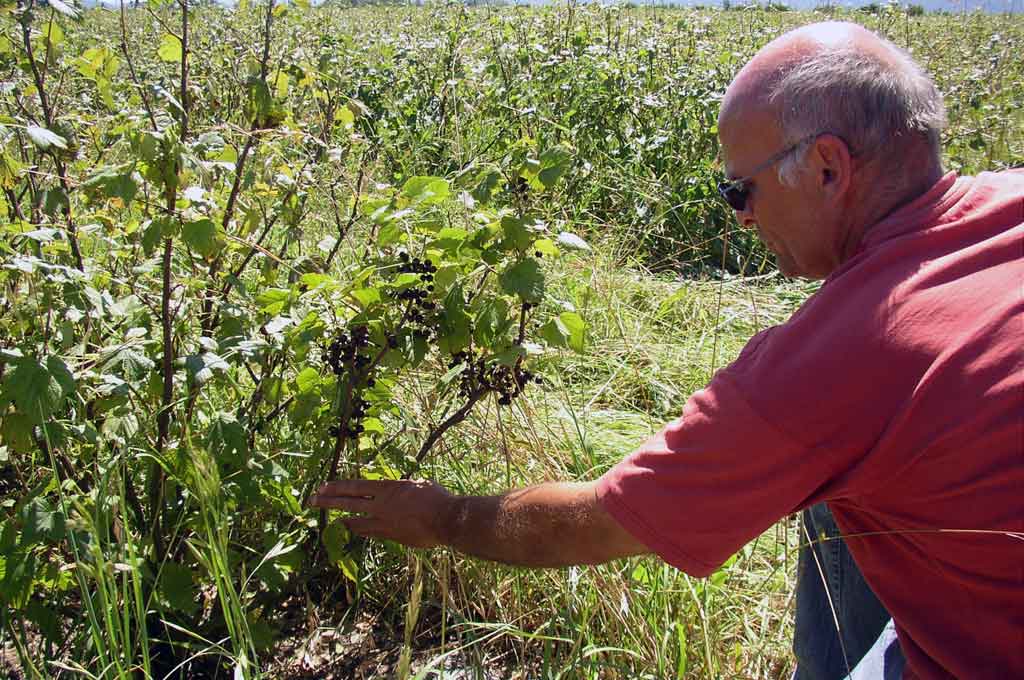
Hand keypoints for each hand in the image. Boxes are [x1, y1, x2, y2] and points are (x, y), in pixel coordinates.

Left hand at [308, 478, 453, 548]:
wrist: (446, 520)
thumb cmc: (437, 497)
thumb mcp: (417, 484)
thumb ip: (402, 487)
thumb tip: (399, 491)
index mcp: (387, 488)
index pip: (355, 486)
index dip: (336, 487)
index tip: (322, 487)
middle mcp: (381, 505)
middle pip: (348, 503)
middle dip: (328, 502)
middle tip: (312, 500)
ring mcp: (384, 523)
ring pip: (356, 522)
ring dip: (343, 519)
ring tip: (334, 519)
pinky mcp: (391, 536)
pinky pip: (371, 532)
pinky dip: (362, 530)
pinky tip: (357, 529)